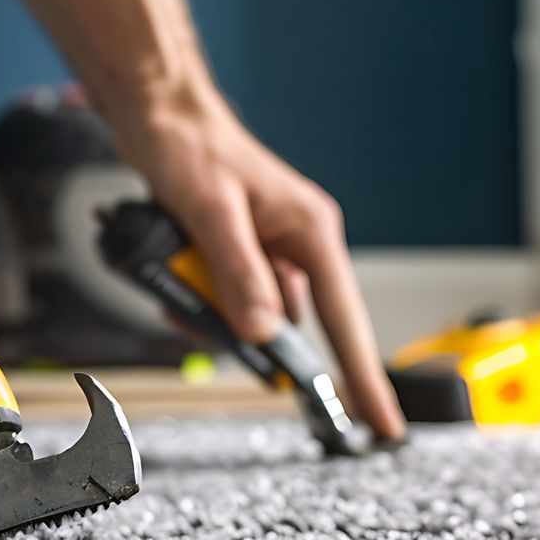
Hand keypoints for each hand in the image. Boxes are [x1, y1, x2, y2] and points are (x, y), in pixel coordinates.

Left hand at [107, 88, 405, 441]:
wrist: (157, 114)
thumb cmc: (191, 146)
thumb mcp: (210, 212)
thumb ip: (237, 273)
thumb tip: (263, 333)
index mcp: (311, 233)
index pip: (347, 321)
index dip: (363, 378)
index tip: (382, 425)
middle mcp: (298, 246)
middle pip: (287, 326)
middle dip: (239, 329)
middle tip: (197, 305)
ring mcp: (268, 253)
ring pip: (248, 317)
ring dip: (208, 310)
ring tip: (174, 271)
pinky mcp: (240, 255)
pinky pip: (224, 300)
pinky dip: (196, 297)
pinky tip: (172, 272)